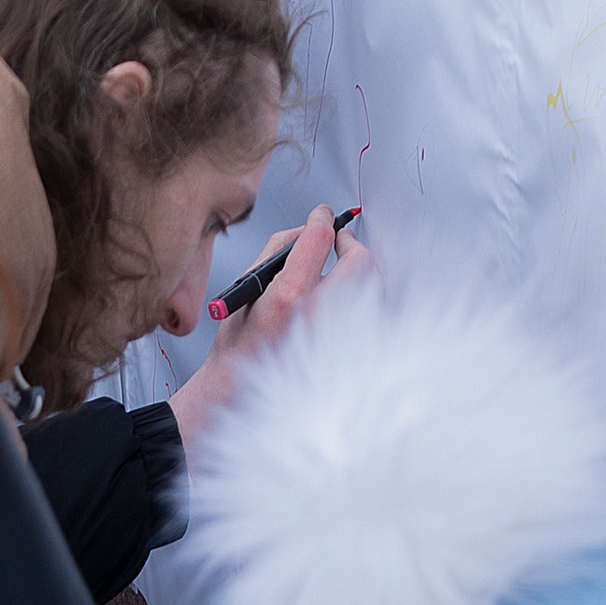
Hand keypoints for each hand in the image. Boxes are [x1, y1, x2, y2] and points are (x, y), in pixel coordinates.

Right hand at [168, 206, 365, 442]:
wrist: (237, 390)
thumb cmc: (240, 337)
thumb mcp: (249, 283)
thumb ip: (280, 246)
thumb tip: (308, 228)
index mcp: (289, 295)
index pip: (320, 238)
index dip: (322, 218)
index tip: (322, 214)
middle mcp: (319, 314)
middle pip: (360, 261)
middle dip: (350, 244)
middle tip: (338, 241)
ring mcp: (337, 336)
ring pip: (369, 286)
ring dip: (355, 270)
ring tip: (335, 271)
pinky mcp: (347, 351)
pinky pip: (365, 312)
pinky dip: (356, 297)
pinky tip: (338, 299)